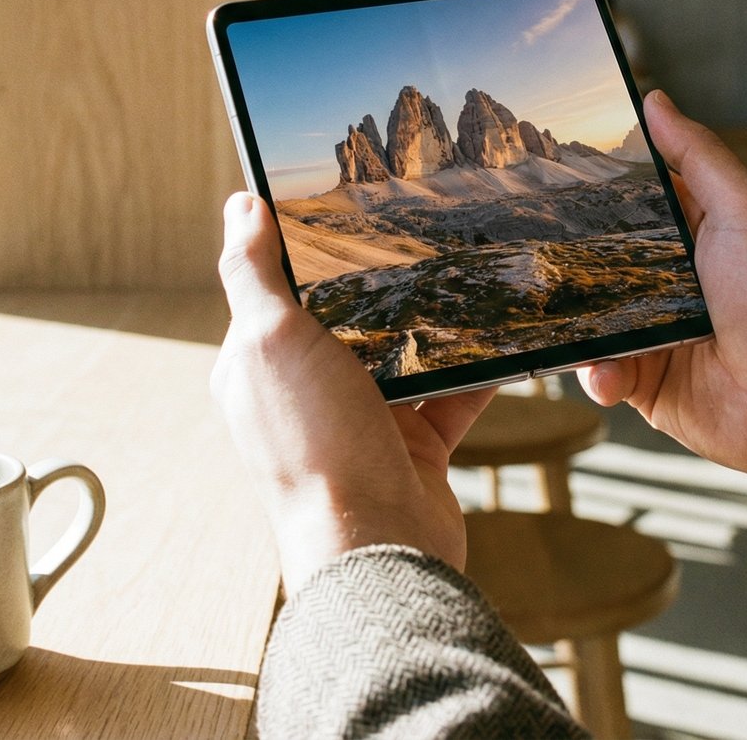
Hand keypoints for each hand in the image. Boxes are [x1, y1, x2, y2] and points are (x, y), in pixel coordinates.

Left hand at [212, 192, 494, 593]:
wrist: (378, 550)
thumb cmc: (314, 447)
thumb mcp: (271, 343)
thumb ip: (251, 274)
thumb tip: (240, 204)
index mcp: (258, 366)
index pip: (275, 289)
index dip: (301, 244)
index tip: (341, 196)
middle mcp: (307, 393)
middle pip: (348, 316)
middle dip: (382, 275)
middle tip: (423, 221)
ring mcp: (364, 420)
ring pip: (406, 349)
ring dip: (436, 316)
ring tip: (471, 262)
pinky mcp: (416, 445)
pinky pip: (452, 391)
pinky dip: (478, 364)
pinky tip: (506, 329)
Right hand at [577, 90, 746, 495]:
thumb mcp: (745, 211)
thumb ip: (698, 155)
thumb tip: (655, 99)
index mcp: (693, 234)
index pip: (633, 201)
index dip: (596, 185)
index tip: (547, 165)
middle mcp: (668, 281)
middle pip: (599, 258)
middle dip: (565, 256)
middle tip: (523, 245)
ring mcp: (652, 333)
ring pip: (589, 316)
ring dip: (573, 321)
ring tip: (563, 319)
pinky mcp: (645, 383)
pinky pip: (599, 372)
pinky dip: (596, 373)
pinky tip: (608, 371)